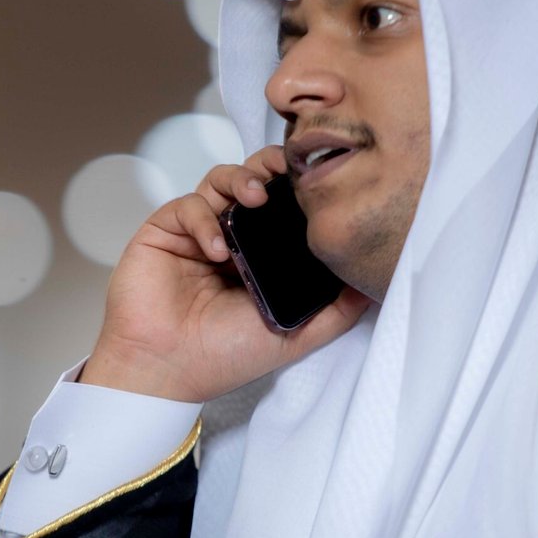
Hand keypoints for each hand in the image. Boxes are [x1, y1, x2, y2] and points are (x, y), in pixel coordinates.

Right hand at [81, 145, 371, 402]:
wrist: (170, 370)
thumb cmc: (225, 356)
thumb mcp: (297, 333)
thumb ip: (336, 310)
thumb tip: (372, 284)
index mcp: (260, 255)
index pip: (282, 205)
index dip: (296, 187)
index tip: (316, 181)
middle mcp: (231, 237)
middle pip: (252, 180)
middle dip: (270, 167)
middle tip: (286, 170)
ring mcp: (197, 232)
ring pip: (219, 180)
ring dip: (241, 179)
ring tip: (256, 197)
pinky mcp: (165, 232)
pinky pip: (187, 205)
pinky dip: (204, 219)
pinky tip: (216, 249)